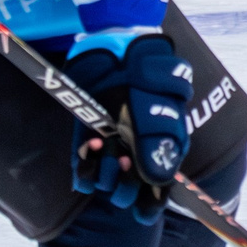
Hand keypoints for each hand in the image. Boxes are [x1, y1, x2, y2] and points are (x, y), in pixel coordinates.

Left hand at [67, 35, 195, 209]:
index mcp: (163, 150)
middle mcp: (137, 156)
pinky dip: (83, 167)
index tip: (145, 192)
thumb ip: (160, 137)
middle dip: (126, 186)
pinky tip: (89, 144)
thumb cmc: (144, 71)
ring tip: (104, 145)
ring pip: (108, 186)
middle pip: (133, 193)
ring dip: (105, 173)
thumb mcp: (160, 98)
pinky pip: (82, 175)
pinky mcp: (84, 148)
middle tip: (122, 160)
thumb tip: (158, 180)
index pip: (160, 189)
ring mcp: (111, 153)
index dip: (153, 198)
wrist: (112, 48)